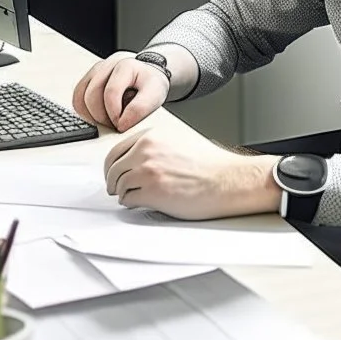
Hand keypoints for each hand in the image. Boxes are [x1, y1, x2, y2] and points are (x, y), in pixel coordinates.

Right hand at [72, 51, 168, 132]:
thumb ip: (140, 109)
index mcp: (126, 66)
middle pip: (91, 95)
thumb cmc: (151, 84)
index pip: (110, 92)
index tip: (122, 124)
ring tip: (108, 121)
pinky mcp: (88, 79)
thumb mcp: (156, 95)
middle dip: (102, 117)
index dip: (114, 114)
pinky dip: (84, 112)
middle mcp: (108, 65)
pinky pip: (77, 98)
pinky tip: (98, 117)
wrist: (149, 74)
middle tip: (115, 125)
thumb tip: (121, 123)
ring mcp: (96, 71)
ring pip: (80, 96)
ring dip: (91, 115)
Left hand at [104, 122, 279, 220]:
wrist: (227, 180)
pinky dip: (131, 203)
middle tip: (116, 189)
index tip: (114, 172)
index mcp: (153, 135)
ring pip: (119, 185)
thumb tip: (137, 159)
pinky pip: (128, 200)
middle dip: (113, 181)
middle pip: (113, 168)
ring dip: (123, 193)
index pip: (117, 150)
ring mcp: (147, 170)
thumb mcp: (180, 141)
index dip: (112, 165)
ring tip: (133, 197)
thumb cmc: (211, 164)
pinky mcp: (152, 192)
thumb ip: (155, 146)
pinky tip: (141, 203)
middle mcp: (147, 150)